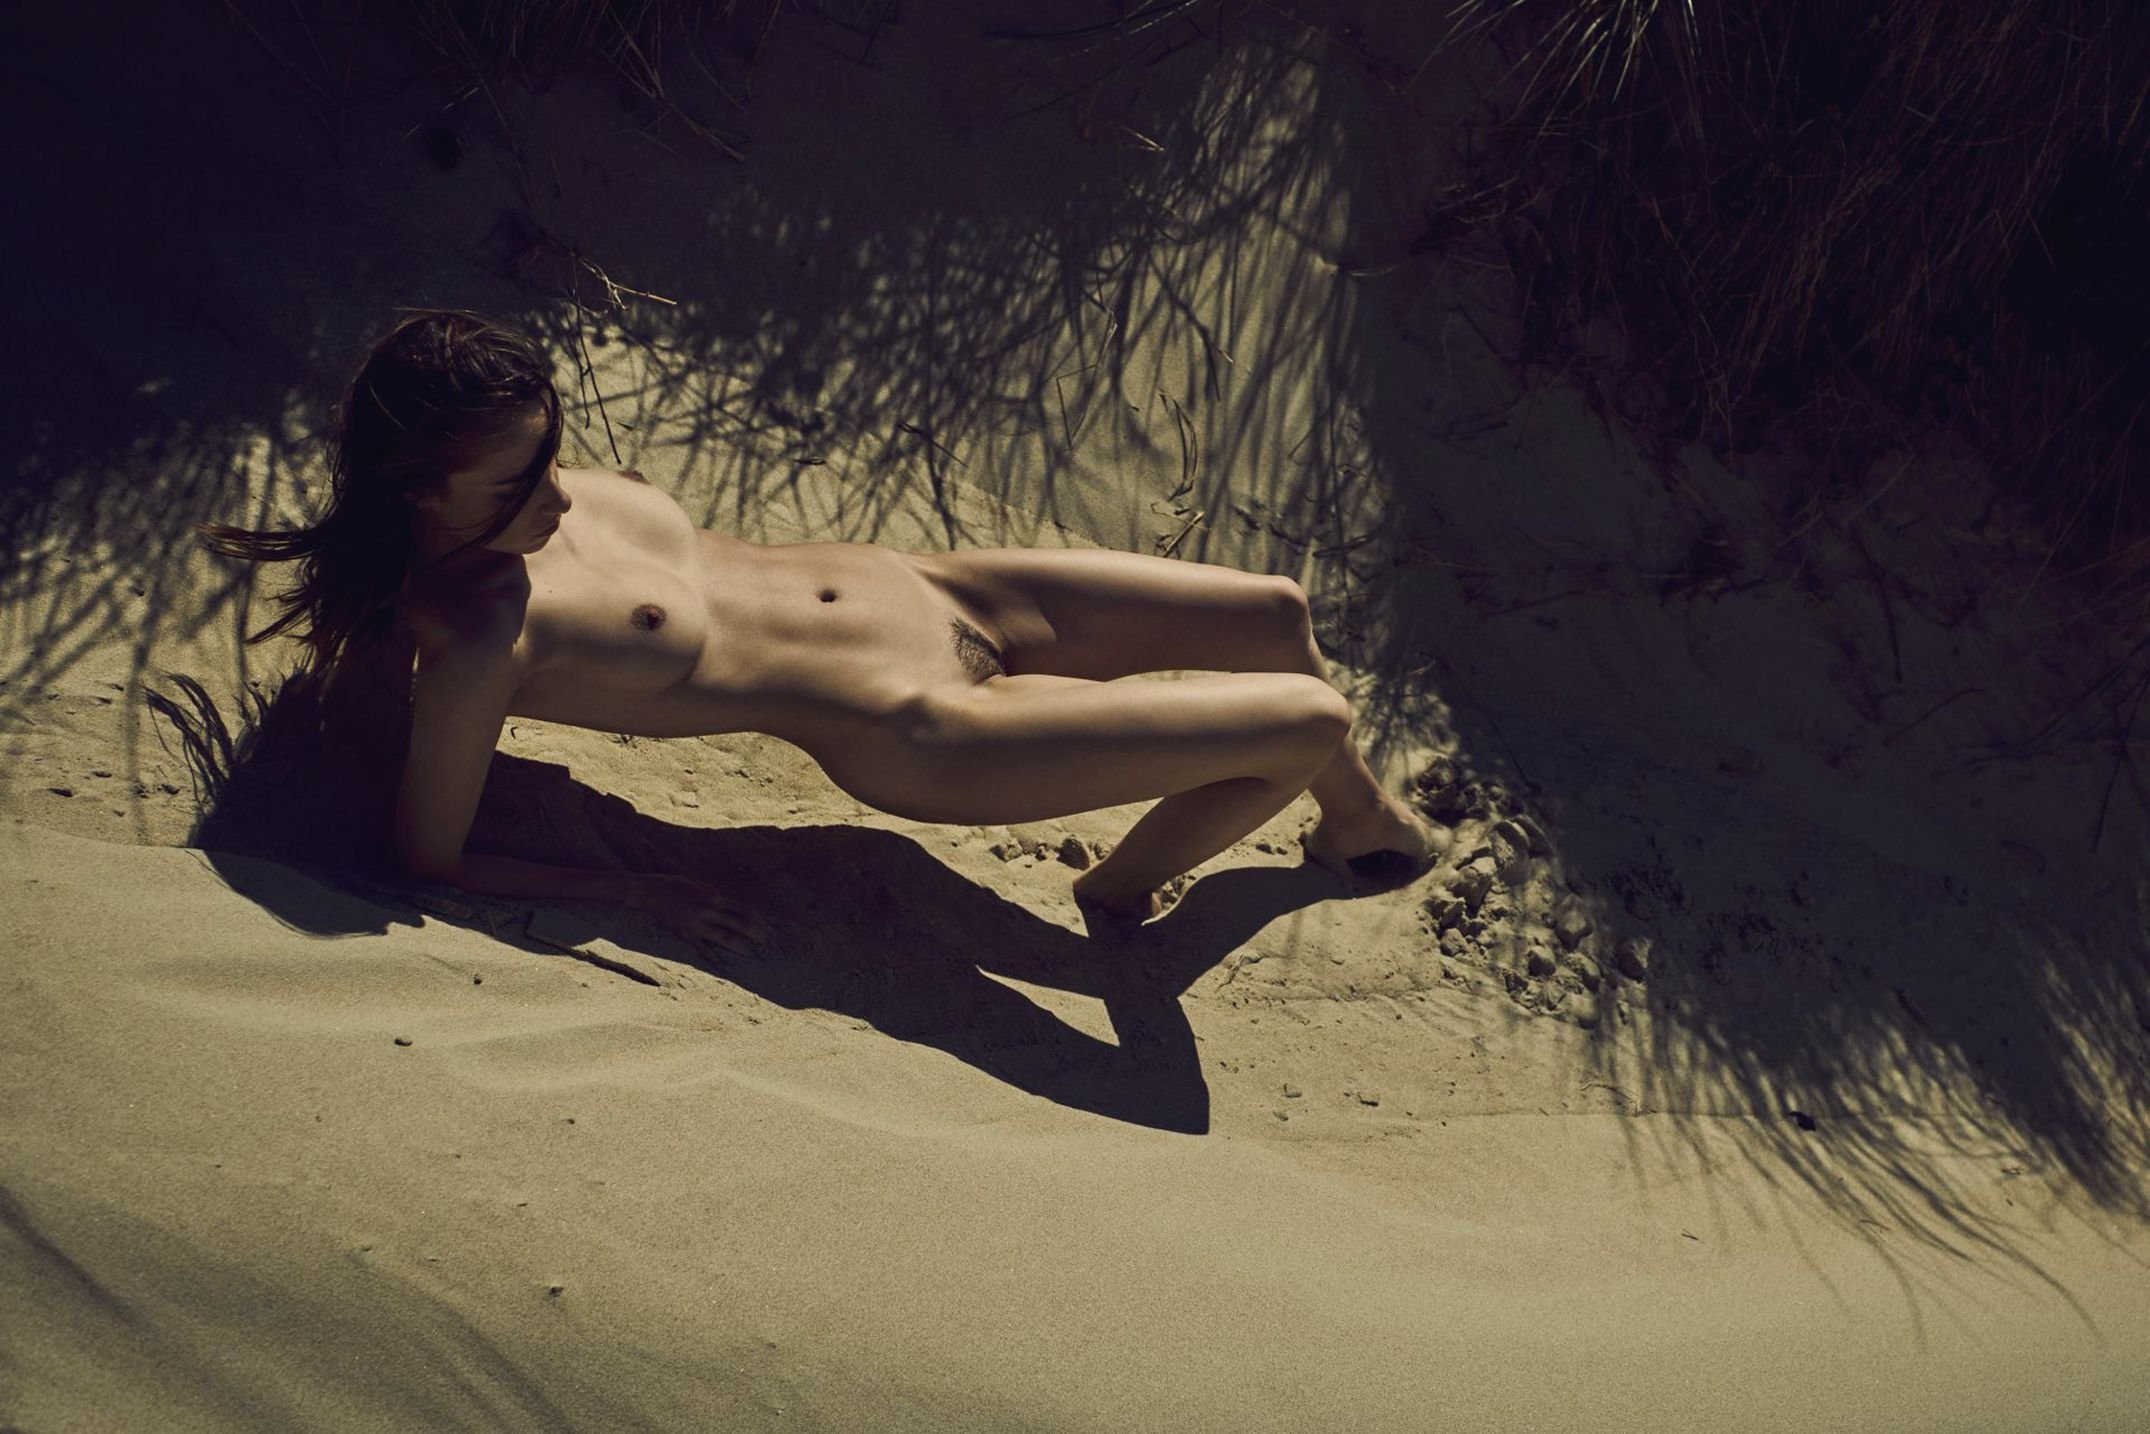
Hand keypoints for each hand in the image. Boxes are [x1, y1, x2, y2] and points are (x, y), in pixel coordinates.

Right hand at [630, 873, 765, 954]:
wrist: (648, 892)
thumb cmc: (672, 884)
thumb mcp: (696, 884)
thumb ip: (711, 892)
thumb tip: (722, 898)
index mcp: (713, 897)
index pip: (743, 909)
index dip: (758, 919)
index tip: (767, 927)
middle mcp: (709, 910)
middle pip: (739, 923)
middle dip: (755, 933)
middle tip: (766, 942)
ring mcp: (697, 923)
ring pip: (724, 937)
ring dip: (740, 947)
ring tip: (750, 954)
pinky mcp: (686, 934)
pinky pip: (702, 949)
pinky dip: (713, 958)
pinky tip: (722, 966)